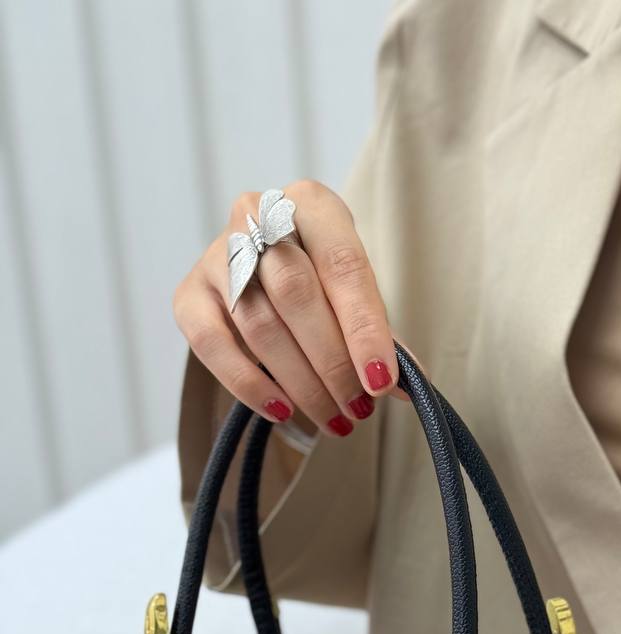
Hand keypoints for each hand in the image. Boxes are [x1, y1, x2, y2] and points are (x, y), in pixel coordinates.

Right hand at [174, 180, 398, 437]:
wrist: (263, 273)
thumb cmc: (321, 285)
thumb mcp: (355, 297)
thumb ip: (378, 337)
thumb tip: (408, 390)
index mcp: (312, 204)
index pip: (344, 265)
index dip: (364, 328)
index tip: (381, 381)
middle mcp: (258, 216)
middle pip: (296, 294)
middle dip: (332, 362)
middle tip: (358, 408)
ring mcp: (217, 254)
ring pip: (258, 324)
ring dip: (301, 383)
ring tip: (334, 419)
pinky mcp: (188, 294)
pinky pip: (212, 344)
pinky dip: (249, 384)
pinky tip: (283, 410)